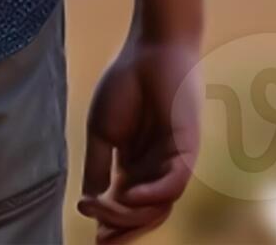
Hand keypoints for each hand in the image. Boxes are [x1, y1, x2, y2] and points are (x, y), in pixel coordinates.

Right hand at [78, 27, 200, 241]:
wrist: (149, 49)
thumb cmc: (126, 85)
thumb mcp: (102, 133)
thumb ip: (97, 169)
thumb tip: (88, 204)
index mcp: (137, 169)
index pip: (127, 209)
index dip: (111, 226)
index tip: (92, 237)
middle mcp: (158, 171)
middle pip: (144, 216)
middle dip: (121, 230)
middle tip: (98, 237)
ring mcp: (174, 162)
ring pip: (158, 207)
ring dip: (128, 213)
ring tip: (101, 205)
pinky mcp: (187, 149)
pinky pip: (175, 183)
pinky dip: (154, 196)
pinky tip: (130, 194)